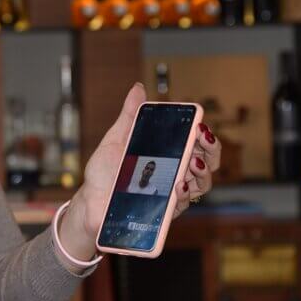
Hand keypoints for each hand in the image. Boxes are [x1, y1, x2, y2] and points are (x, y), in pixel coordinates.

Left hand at [58, 84, 221, 260]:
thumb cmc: (103, 171)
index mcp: (166, 154)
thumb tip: (138, 88)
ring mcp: (170, 193)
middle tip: (203, 139)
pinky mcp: (163, 212)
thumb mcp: (116, 139)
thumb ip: (130, 115)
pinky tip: (178, 184)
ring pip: (201, 184)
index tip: (201, 125)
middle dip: (211, 150)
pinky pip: (182, 204)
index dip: (204, 135)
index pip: (194, 144)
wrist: (89, 201)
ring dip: (203, 171)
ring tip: (192, 162)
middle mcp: (173, 173)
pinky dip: (184, 193)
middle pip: (206, 163)